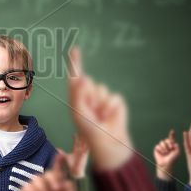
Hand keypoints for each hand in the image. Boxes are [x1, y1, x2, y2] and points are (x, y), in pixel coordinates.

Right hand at [19, 154, 76, 190]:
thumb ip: (70, 184)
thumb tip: (65, 173)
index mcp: (58, 185)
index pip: (58, 170)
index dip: (59, 160)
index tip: (60, 152)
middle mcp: (47, 185)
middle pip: (48, 173)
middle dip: (52, 178)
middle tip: (56, 188)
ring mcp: (36, 189)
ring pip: (37, 178)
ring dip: (43, 188)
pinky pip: (28, 186)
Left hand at [59, 134, 88, 178]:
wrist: (75, 171)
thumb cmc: (71, 165)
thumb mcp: (66, 157)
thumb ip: (62, 152)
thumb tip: (57, 149)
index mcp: (76, 151)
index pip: (76, 143)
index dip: (76, 138)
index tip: (74, 134)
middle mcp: (80, 151)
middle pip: (81, 142)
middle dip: (82, 137)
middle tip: (83, 130)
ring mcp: (83, 153)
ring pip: (85, 144)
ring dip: (86, 140)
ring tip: (88, 135)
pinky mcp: (84, 156)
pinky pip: (87, 150)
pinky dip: (88, 146)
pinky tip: (89, 142)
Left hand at [67, 47, 132, 170]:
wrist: (107, 142)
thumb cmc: (89, 128)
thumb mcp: (79, 111)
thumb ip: (79, 94)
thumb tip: (83, 77)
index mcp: (77, 96)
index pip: (75, 77)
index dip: (75, 63)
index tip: (75, 49)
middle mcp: (88, 94)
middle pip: (88, 82)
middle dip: (89, 95)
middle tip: (89, 110)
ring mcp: (102, 97)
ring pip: (101, 89)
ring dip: (100, 103)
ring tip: (98, 115)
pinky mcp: (114, 102)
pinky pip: (113, 97)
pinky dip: (110, 107)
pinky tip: (108, 116)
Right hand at [153, 130, 179, 180]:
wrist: (166, 164)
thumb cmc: (172, 159)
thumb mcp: (177, 152)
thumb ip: (177, 146)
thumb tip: (174, 143)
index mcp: (172, 145)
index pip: (171, 138)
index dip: (171, 135)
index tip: (172, 131)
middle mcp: (166, 145)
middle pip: (166, 139)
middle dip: (168, 143)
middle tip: (170, 148)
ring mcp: (161, 146)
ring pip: (162, 142)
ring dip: (165, 147)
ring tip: (166, 152)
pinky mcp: (157, 148)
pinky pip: (158, 146)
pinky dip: (161, 150)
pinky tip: (162, 153)